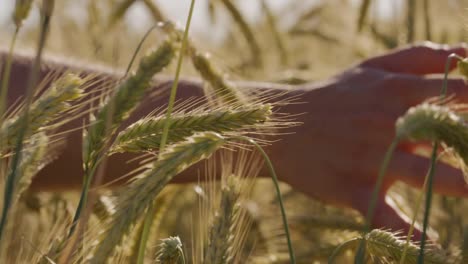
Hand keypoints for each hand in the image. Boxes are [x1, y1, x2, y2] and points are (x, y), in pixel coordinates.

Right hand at [269, 42, 467, 238]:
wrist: (282, 126)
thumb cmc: (333, 97)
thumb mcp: (371, 67)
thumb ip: (418, 57)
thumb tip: (464, 55)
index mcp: (395, 91)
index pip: (459, 91)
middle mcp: (387, 123)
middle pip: (451, 133)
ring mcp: (370, 158)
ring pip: (426, 174)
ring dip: (457, 183)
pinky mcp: (353, 188)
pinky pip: (384, 215)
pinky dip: (408, 234)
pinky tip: (433, 249)